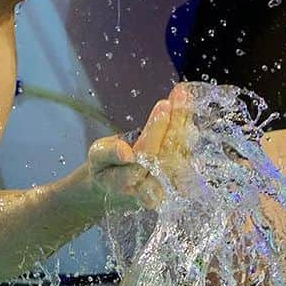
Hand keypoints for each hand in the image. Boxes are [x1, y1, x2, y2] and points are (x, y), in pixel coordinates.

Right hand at [85, 84, 194, 209]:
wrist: (118, 187)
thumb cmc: (107, 168)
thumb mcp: (97, 157)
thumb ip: (108, 153)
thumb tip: (125, 153)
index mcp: (125, 183)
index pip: (145, 156)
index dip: (156, 131)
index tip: (163, 106)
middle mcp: (150, 189)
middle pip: (169, 153)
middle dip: (175, 122)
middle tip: (179, 96)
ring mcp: (168, 187)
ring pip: (181, 152)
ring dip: (184, 122)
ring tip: (183, 96)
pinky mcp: (180, 180)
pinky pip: (187, 152)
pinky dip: (188, 128)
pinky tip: (187, 106)